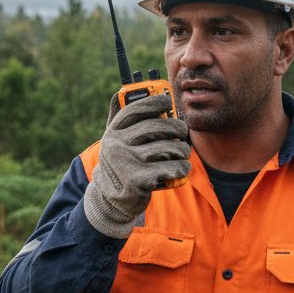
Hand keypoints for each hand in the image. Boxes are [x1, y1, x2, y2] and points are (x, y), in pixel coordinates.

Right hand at [83, 93, 190, 238]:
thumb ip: (116, 118)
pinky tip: (182, 168)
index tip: (168, 101)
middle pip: (156, 127)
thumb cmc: (119, 164)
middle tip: (183, 131)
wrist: (109, 200)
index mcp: (113, 132)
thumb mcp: (113, 141)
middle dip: (176, 127)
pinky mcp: (138, 180)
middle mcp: (117, 145)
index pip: (135, 109)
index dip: (154, 102)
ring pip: (167, 147)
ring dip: (182, 150)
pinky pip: (170, 167)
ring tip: (184, 152)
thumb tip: (119, 91)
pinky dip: (181, 167)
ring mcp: (127, 162)